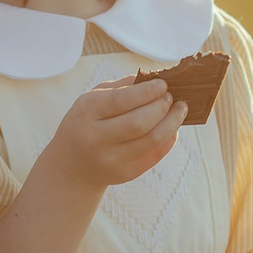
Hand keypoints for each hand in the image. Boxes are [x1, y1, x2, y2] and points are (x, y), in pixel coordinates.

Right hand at [44, 75, 187, 192]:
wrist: (72, 166)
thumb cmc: (86, 123)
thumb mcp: (91, 100)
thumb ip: (120, 87)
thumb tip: (154, 79)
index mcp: (87, 113)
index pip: (121, 101)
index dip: (147, 91)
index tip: (163, 84)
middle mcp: (97, 139)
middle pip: (139, 122)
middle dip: (161, 106)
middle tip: (171, 97)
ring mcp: (112, 159)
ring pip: (152, 140)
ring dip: (172, 122)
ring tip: (180, 109)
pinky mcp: (126, 174)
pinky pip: (155, 154)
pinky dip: (169, 138)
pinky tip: (173, 127)